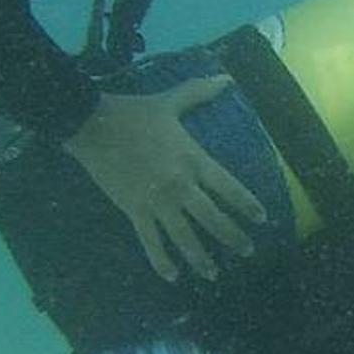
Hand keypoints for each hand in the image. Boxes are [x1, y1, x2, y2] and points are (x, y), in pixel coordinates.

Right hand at [63, 75, 265, 281]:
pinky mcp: (134, 211)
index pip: (229, 188)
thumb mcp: (170, 101)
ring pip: (185, 237)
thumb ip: (200, 92)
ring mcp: (157, 201)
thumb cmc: (133, 112)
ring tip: (213, 274)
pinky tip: (171, 276)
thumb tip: (226, 77)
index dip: (247, 205)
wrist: (91, 123)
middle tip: (247, 252)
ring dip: (201, 258)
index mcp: (194, 159)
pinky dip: (161, 261)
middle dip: (233, 238)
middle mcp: (180, 185)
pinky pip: (151, 242)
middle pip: (213, 218)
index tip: (262, 220)